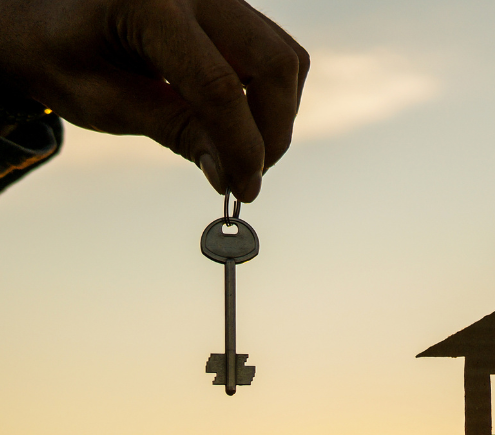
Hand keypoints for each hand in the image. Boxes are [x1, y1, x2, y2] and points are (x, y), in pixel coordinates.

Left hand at [0, 0, 308, 200]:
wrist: (44, 12)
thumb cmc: (60, 54)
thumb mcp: (105, 103)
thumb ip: (174, 131)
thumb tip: (230, 174)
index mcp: (148, 6)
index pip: (219, 87)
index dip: (241, 148)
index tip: (243, 190)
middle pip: (273, 65)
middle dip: (273, 132)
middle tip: (248, 174)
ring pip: (285, 58)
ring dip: (278, 115)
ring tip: (245, 151)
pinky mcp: (230, 7)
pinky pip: (275, 50)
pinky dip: (271, 95)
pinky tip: (242, 121)